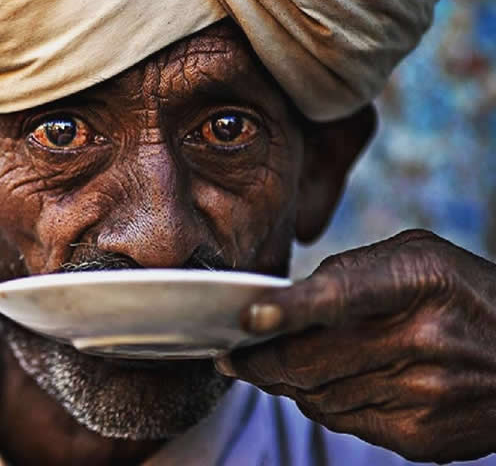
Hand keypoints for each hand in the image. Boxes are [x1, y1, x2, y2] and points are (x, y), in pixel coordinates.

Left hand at [216, 230, 495, 462]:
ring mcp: (423, 396)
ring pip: (320, 396)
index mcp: (417, 282)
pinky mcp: (422, 439)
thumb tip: (289, 304)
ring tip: (274, 363)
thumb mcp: (417, 255)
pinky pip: (345, 422)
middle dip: (261, 359)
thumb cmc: (461, 293)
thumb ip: (352, 271)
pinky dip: (322, 403)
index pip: (342, 296)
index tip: (249, 317)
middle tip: (233, 353)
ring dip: (288, 382)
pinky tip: (322, 383)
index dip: (290, 309)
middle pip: (313, 361)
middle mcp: (421, 341)